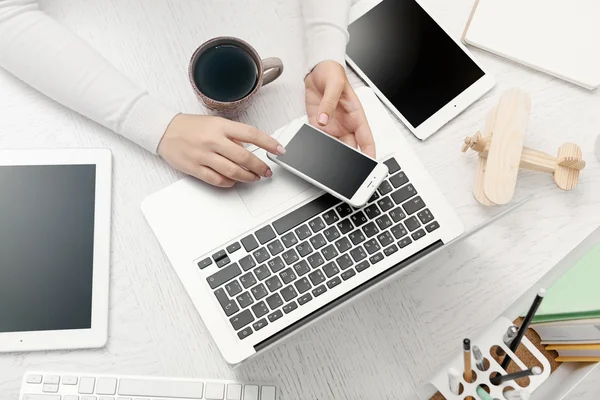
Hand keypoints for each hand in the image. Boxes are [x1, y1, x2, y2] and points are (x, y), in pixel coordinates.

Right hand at [158, 114, 284, 186]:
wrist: (164, 130)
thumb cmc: (191, 126)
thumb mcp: (215, 123)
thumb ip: (233, 135)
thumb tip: (250, 148)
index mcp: (221, 126)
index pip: (251, 134)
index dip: (269, 143)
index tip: (280, 150)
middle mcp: (213, 140)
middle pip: (244, 157)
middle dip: (260, 167)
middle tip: (267, 171)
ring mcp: (204, 155)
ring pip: (233, 171)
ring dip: (248, 177)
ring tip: (255, 178)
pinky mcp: (195, 168)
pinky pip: (217, 180)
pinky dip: (229, 183)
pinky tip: (234, 181)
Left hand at [305, 60, 375, 157]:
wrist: (316, 70)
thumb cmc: (333, 73)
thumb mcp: (334, 85)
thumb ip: (329, 103)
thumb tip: (324, 120)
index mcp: (356, 116)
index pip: (367, 140)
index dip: (370, 153)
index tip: (370, 165)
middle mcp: (345, 124)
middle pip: (350, 148)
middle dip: (348, 160)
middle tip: (343, 171)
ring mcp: (332, 126)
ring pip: (334, 147)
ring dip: (331, 155)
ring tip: (327, 165)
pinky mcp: (317, 124)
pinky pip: (318, 139)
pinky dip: (317, 146)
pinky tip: (314, 151)